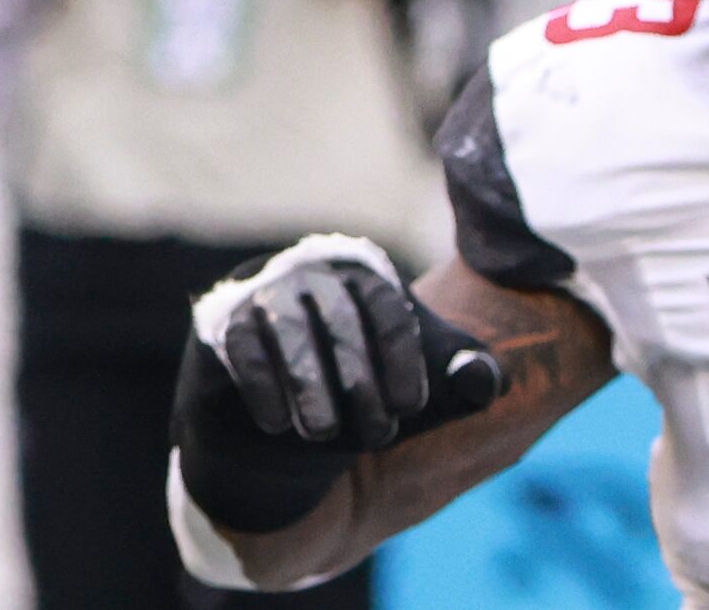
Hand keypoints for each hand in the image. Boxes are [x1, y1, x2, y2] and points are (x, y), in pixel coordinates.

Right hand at [175, 236, 505, 533]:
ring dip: (309, 385)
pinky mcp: (223, 326)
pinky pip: (241, 347)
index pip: (389, 308)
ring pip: (289, 331)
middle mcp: (315, 273)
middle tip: (377, 435)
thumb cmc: (363, 391)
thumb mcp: (419, 386)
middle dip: (360, 380)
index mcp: (367, 274)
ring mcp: (266, 295)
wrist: (288, 423)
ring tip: (325, 434)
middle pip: (340, 319)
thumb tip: (485, 380)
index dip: (405, 358)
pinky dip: (261, 385)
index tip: (413, 408)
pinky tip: (278, 424)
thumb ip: (464, 377)